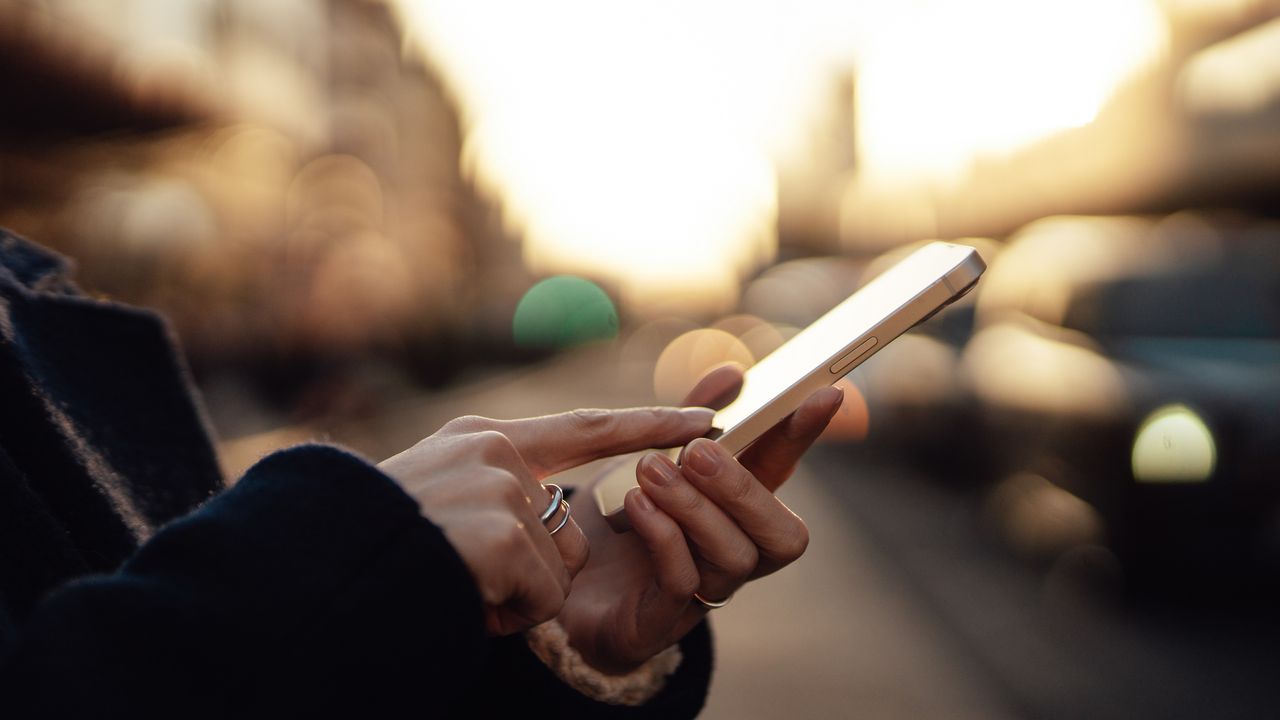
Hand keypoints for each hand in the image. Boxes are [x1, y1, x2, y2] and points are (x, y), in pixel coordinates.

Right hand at [379, 406, 713, 635]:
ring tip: (450, 581)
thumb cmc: (374, 546)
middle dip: (530, 574)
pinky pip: (540, 599)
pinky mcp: (501, 536)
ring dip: (510, 597)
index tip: (704, 418)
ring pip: (555, 572)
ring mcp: (499, 491)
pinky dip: (503, 615)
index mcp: (483, 440)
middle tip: (459, 572)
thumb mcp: (436, 497)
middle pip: (567, 533)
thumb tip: (564, 530)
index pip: (586, 429)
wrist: (315, 572)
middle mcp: (496, 453)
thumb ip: (498, 494)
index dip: (647, 427)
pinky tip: (458, 595)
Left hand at [558, 365, 843, 672]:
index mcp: (736, 510)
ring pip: (734, 556)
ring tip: (651, 471)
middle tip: (701, 450)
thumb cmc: (613, 519)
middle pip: (780, 532)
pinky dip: (664, 537)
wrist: (554, 584)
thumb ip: (687, 418)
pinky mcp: (660, 622)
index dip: (804, 435)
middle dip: (745, 487)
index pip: (784, 471)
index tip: (823, 392)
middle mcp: (733, 552)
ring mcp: (703, 591)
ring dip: (697, 507)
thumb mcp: (647, 456)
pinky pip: (683, 582)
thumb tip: (734, 372)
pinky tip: (636, 506)